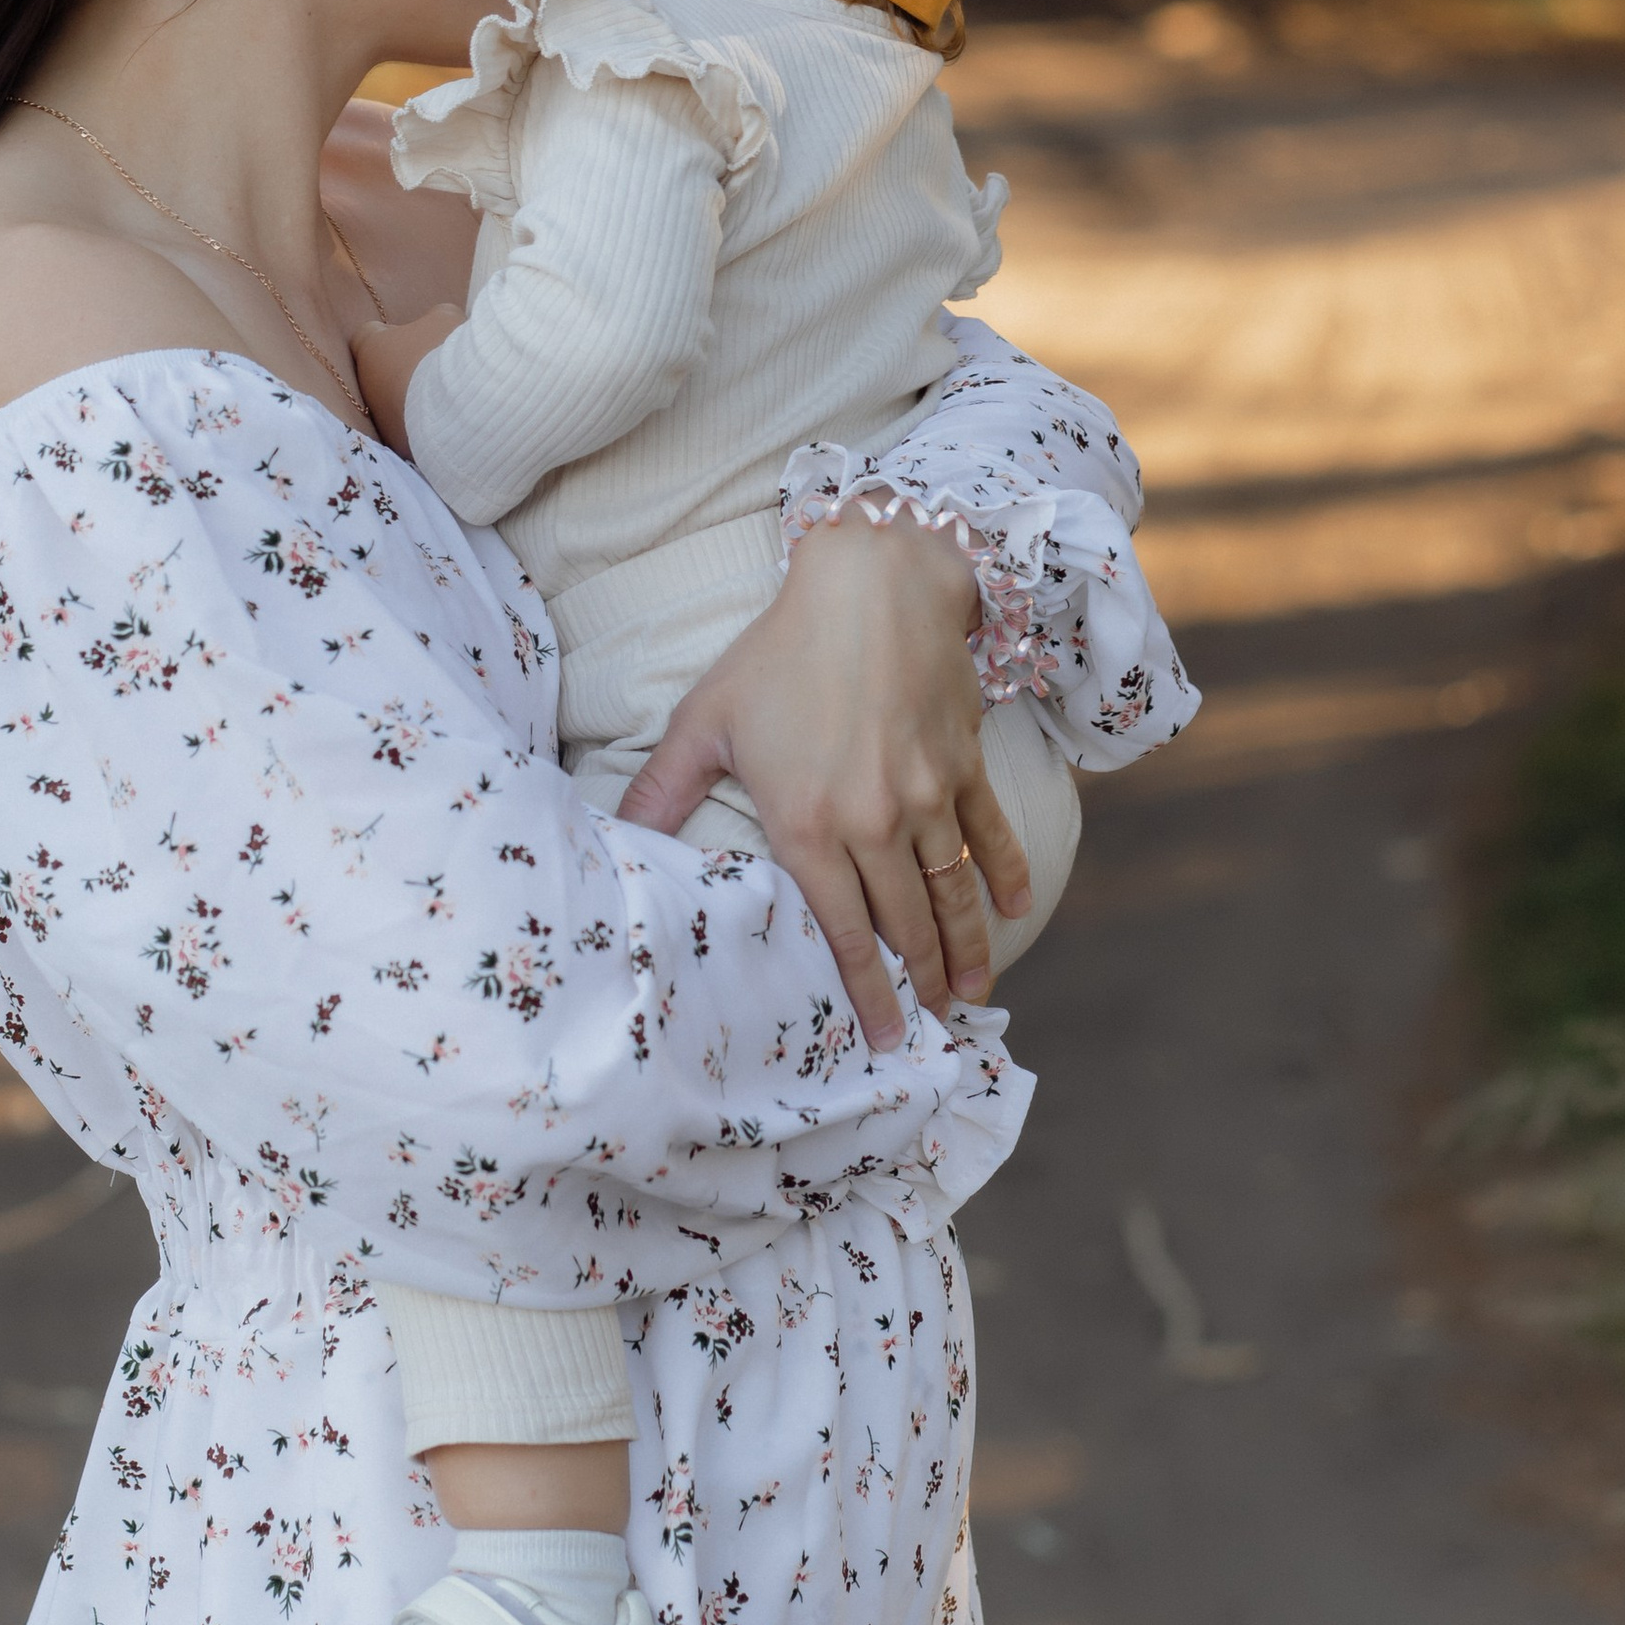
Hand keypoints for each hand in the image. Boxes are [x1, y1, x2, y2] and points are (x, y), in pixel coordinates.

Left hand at [353, 302, 460, 452]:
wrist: (460, 405)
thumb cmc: (445, 352)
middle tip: (435, 365)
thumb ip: (435, 319)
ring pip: (396, 406)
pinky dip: (428, 424)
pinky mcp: (403, 447)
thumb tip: (437, 324)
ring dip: (415, 399)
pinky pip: (413, 430)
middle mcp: (368, 386)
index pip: (367, 335)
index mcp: (371, 348)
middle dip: (404, 369)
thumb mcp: (446, 319)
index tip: (409, 335)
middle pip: (381, 373)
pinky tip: (452, 417)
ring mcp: (383, 420)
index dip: (388, 334)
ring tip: (449, 395)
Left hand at [617, 501, 1029, 1047]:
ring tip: (970, 993)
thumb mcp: (707, 720)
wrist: (871, 584)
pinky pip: (990, 835)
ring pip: (951, 893)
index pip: (842, 934)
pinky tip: (1011, 909)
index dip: (863, 994)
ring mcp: (928, 796)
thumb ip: (661, 790)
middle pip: (906, 925)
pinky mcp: (964, 765)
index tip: (878, 1040)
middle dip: (919, 986)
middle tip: (929, 1027)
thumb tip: (614, 838)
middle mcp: (875, 823)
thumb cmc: (779, 653)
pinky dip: (1003, 876)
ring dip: (965, 950)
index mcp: (809, 825)